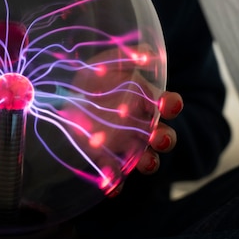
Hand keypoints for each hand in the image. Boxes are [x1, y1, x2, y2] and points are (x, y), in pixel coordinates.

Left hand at [60, 46, 181, 194]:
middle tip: (158, 137)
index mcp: (145, 100)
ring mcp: (124, 143)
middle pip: (163, 137)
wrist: (67, 93)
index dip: (171, 105)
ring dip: (148, 162)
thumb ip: (126, 57)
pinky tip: (112, 186)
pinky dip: (116, 183)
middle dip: (165, 139)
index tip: (167, 104)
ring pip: (145, 158)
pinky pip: (115, 174)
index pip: (167, 105)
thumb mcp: (107, 61)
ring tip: (144, 161)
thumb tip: (147, 52)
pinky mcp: (105, 157)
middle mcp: (141, 125)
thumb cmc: (95, 76)